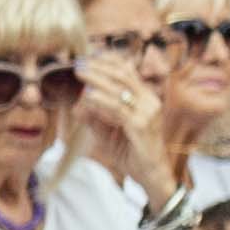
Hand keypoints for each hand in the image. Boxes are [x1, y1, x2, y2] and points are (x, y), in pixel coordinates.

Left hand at [72, 53, 165, 182]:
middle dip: (99, 67)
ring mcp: (148, 112)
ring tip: (80, 73)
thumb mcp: (108, 132)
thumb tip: (77, 105)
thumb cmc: (131, 153)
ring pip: (120, 89)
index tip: (89, 55)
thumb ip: (95, 118)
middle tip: (79, 63)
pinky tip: (88, 97)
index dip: (109, 61)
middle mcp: (149, 101)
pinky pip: (118, 109)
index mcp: (145, 98)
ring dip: (97, 79)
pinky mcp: (142, 125)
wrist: (152, 174)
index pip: (128, 71)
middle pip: (123, 75)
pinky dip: (101, 101)